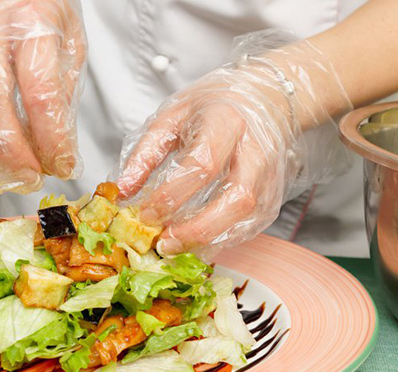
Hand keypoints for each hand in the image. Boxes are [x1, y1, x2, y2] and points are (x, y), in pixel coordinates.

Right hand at [0, 0, 86, 192]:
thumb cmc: (42, 1)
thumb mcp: (69, 37)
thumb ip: (64, 89)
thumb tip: (60, 143)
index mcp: (31, 24)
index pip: (40, 93)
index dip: (51, 137)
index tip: (64, 163)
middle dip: (13, 153)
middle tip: (32, 178)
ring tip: (16, 174)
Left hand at [115, 31, 351, 256]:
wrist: (266, 98)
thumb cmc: (216, 104)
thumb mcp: (173, 115)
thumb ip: (146, 152)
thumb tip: (123, 190)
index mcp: (226, 121)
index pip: (203, 164)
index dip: (172, 195)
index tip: (145, 213)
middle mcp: (256, 150)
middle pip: (236, 199)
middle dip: (196, 229)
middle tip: (162, 243)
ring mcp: (270, 176)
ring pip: (246, 220)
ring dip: (208, 241)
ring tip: (174, 247)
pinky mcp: (274, 196)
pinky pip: (249, 228)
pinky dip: (220, 241)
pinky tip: (195, 243)